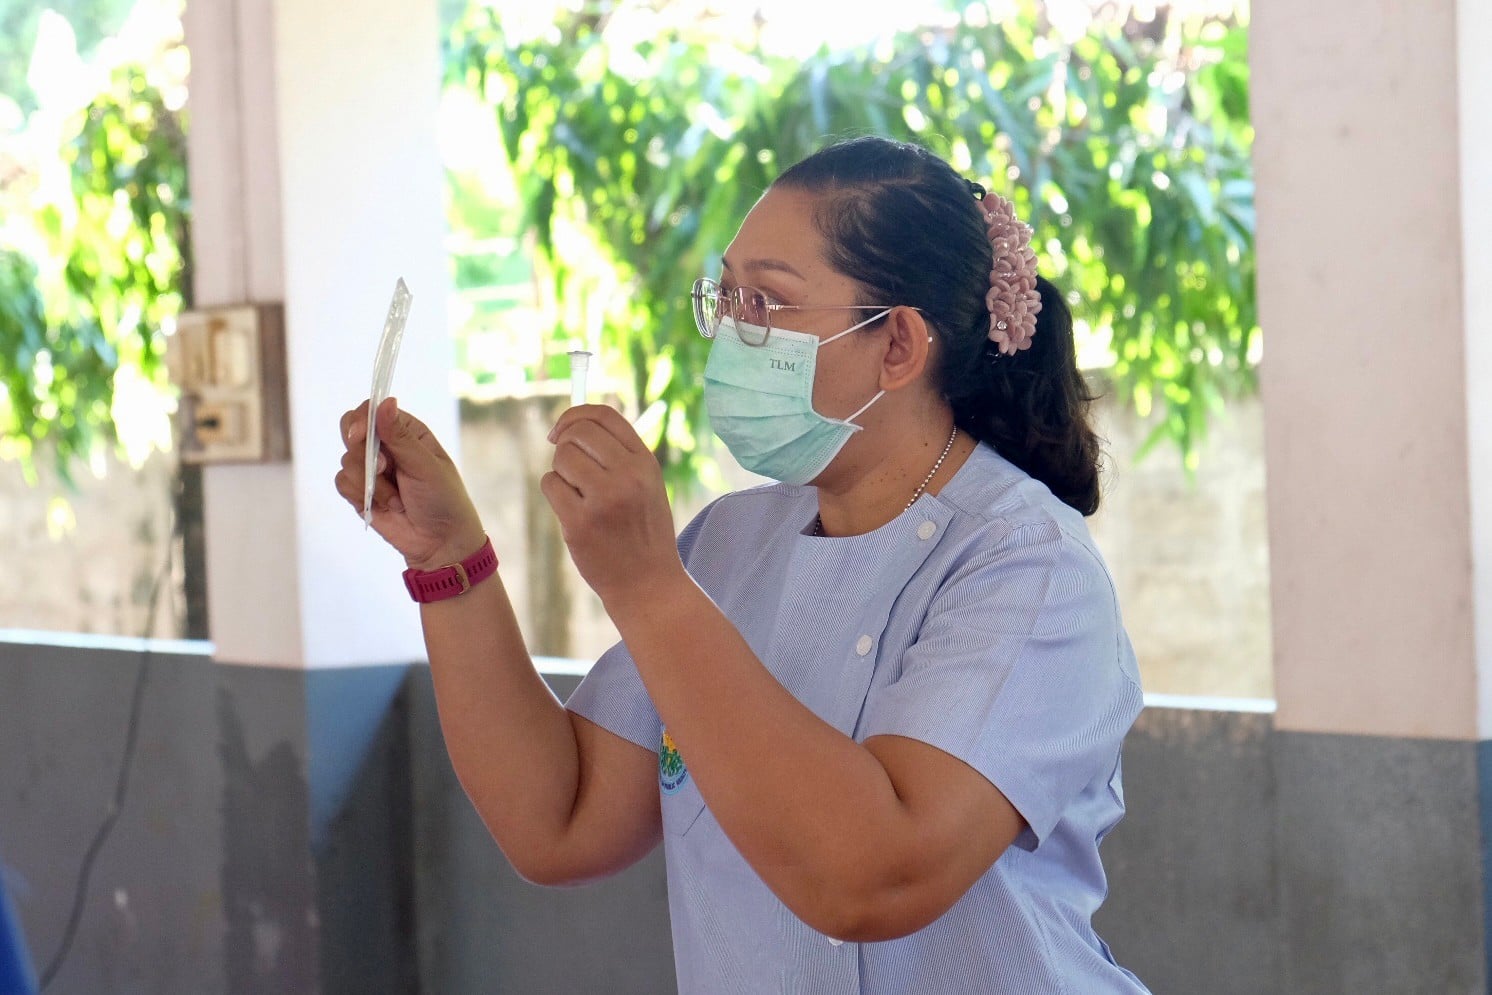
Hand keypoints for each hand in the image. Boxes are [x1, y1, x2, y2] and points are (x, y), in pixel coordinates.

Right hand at [334, 398, 485, 570]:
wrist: (440, 543)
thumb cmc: (443, 500)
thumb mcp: (425, 466)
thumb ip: (400, 436)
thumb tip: (386, 402)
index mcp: (407, 433)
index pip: (372, 411)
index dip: (362, 419)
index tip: (361, 435)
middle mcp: (387, 447)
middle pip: (351, 431)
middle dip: (361, 451)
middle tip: (383, 468)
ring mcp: (372, 470)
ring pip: (346, 459)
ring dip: (370, 481)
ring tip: (396, 498)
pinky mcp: (360, 492)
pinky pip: (342, 482)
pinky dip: (359, 494)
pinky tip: (384, 506)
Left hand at [542, 404, 684, 607]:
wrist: (648, 584)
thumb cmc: (642, 532)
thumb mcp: (646, 486)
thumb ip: (619, 455)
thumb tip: (570, 425)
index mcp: (646, 463)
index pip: (604, 416)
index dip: (575, 414)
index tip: (560, 429)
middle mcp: (628, 476)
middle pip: (577, 433)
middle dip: (563, 445)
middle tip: (568, 467)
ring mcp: (604, 499)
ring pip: (561, 458)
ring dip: (561, 473)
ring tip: (578, 496)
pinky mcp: (580, 522)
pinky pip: (550, 485)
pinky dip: (555, 494)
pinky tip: (573, 512)